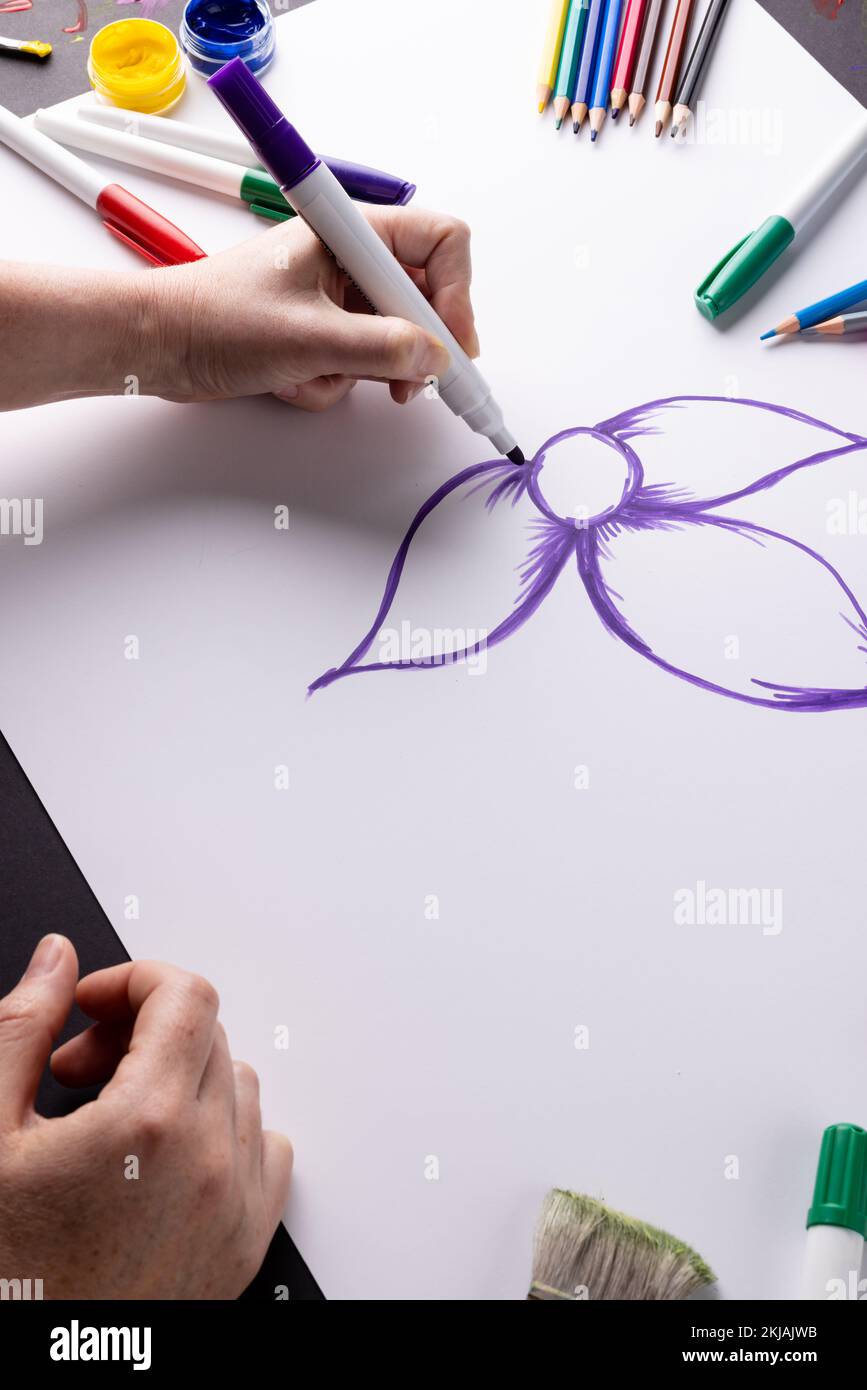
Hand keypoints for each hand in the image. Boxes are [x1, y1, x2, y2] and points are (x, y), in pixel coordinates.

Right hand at [0, 935, 291, 1298]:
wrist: (27, 1367)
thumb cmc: (6, 1276)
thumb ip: (22, 1030)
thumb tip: (57, 965)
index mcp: (147, 1124)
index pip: (186, 995)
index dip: (131, 982)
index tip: (90, 1006)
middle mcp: (207, 1162)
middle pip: (207, 1036)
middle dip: (139, 1033)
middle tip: (77, 1071)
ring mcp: (235, 1207)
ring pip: (238, 1087)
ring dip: (180, 1080)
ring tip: (112, 1117)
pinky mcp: (245, 1246)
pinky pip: (268, 1149)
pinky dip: (223, 1135)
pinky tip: (163, 1156)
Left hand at [148, 206, 479, 410]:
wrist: (159, 346)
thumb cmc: (215, 319)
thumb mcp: (310, 338)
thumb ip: (383, 348)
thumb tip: (435, 358)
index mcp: (348, 233)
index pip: (439, 244)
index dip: (456, 294)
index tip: (452, 345)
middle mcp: (347, 260)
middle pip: (421, 299)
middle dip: (412, 347)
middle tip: (412, 386)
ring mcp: (334, 299)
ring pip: (389, 341)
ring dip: (361, 372)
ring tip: (318, 377)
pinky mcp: (318, 333)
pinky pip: (354, 365)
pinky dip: (329, 383)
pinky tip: (291, 382)